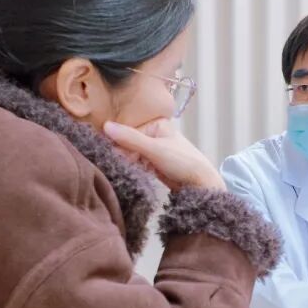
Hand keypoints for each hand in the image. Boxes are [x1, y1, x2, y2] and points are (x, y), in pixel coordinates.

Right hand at [103, 119, 224, 190]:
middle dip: (120, 153)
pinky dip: (130, 168)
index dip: (116, 142)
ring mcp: (153, 149)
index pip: (128, 129)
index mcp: (156, 123)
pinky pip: (135, 163)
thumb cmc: (183, 162)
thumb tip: (106, 126)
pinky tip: (124, 172)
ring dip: (124, 162)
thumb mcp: (154, 149)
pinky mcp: (152, 163)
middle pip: (128, 141)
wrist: (201, 185)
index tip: (107, 153)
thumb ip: (130, 139)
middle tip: (112, 164)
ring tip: (117, 169)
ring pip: (130, 153)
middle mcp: (154, 133)